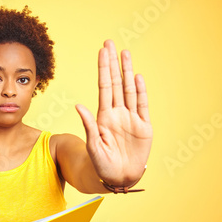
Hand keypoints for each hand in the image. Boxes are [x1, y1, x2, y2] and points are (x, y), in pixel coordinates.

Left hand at [76, 40, 152, 186]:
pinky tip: (138, 77)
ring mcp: (131, 118)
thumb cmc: (101, 164)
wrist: (117, 178)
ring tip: (125, 53)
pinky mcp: (144, 127)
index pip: (104, 87)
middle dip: (113, 63)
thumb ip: (89, 126)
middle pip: (116, 83)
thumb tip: (78, 105)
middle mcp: (117, 113)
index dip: (103, 69)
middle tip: (111, 43)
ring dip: (127, 71)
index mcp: (103, 116)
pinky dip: (141, 91)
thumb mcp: (93, 146)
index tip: (102, 52)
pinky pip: (142, 106)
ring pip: (130, 90)